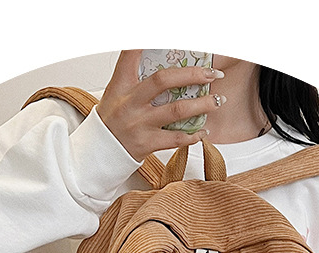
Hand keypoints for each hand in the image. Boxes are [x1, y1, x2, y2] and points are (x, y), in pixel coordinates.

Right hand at [97, 50, 224, 160]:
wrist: (100, 152)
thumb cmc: (112, 120)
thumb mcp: (116, 92)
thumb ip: (135, 76)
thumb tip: (161, 62)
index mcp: (121, 85)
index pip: (130, 55)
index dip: (143, 43)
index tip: (159, 34)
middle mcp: (130, 102)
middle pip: (164, 80)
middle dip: (193, 75)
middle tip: (212, 74)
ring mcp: (140, 124)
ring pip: (177, 110)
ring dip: (202, 104)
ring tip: (218, 100)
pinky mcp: (147, 143)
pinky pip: (175, 138)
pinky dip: (193, 135)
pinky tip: (204, 131)